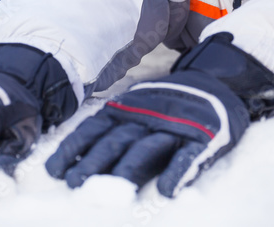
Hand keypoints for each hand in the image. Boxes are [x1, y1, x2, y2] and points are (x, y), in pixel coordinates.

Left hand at [45, 33, 273, 196]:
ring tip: (114, 193)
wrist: (219, 80)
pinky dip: (176, 173)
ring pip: (147, 148)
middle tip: (75, 185)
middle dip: (94, 163)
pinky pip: (188, 158)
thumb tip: (75, 158)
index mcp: (128, 108)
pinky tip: (165, 192)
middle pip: (116, 140)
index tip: (54, 171)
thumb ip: (112, 127)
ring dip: (128, 171)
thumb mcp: (137, 104)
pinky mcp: (203, 139)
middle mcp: (147, 116)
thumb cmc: (169, 101)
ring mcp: (175, 127)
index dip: (74, 149)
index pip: (94, 129)